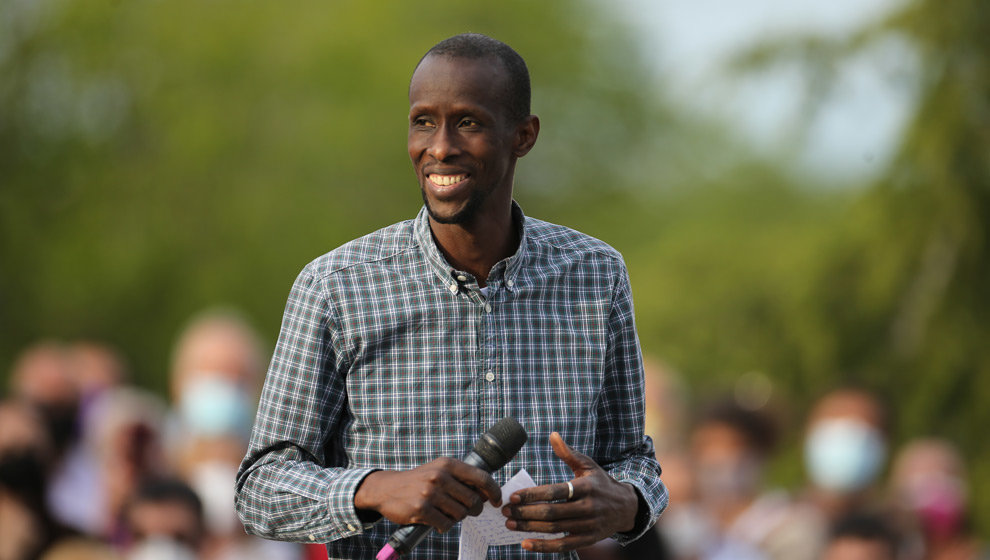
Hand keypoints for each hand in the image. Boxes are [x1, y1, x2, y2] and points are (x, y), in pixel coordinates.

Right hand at [353, 457, 501, 532]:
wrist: (387, 488)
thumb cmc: (419, 480)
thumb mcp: (439, 470)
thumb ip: (461, 478)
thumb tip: (487, 492)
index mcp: (448, 464)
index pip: (481, 477)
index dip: (494, 491)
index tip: (496, 501)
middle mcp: (440, 476)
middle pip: (473, 501)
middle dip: (473, 510)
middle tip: (465, 511)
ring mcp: (430, 493)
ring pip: (460, 514)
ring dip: (456, 518)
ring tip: (446, 513)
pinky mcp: (421, 509)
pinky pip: (445, 524)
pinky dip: (444, 526)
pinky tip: (437, 521)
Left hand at [501, 432, 638, 552]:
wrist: (626, 507)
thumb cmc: (601, 483)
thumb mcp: (588, 465)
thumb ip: (569, 453)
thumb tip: (552, 435)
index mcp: (586, 487)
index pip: (555, 491)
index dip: (533, 495)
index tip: (513, 496)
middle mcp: (587, 507)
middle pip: (552, 512)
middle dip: (525, 512)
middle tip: (506, 511)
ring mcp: (588, 526)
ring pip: (554, 529)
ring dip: (529, 527)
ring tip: (510, 524)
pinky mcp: (587, 540)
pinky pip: (563, 545)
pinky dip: (544, 546)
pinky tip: (526, 544)